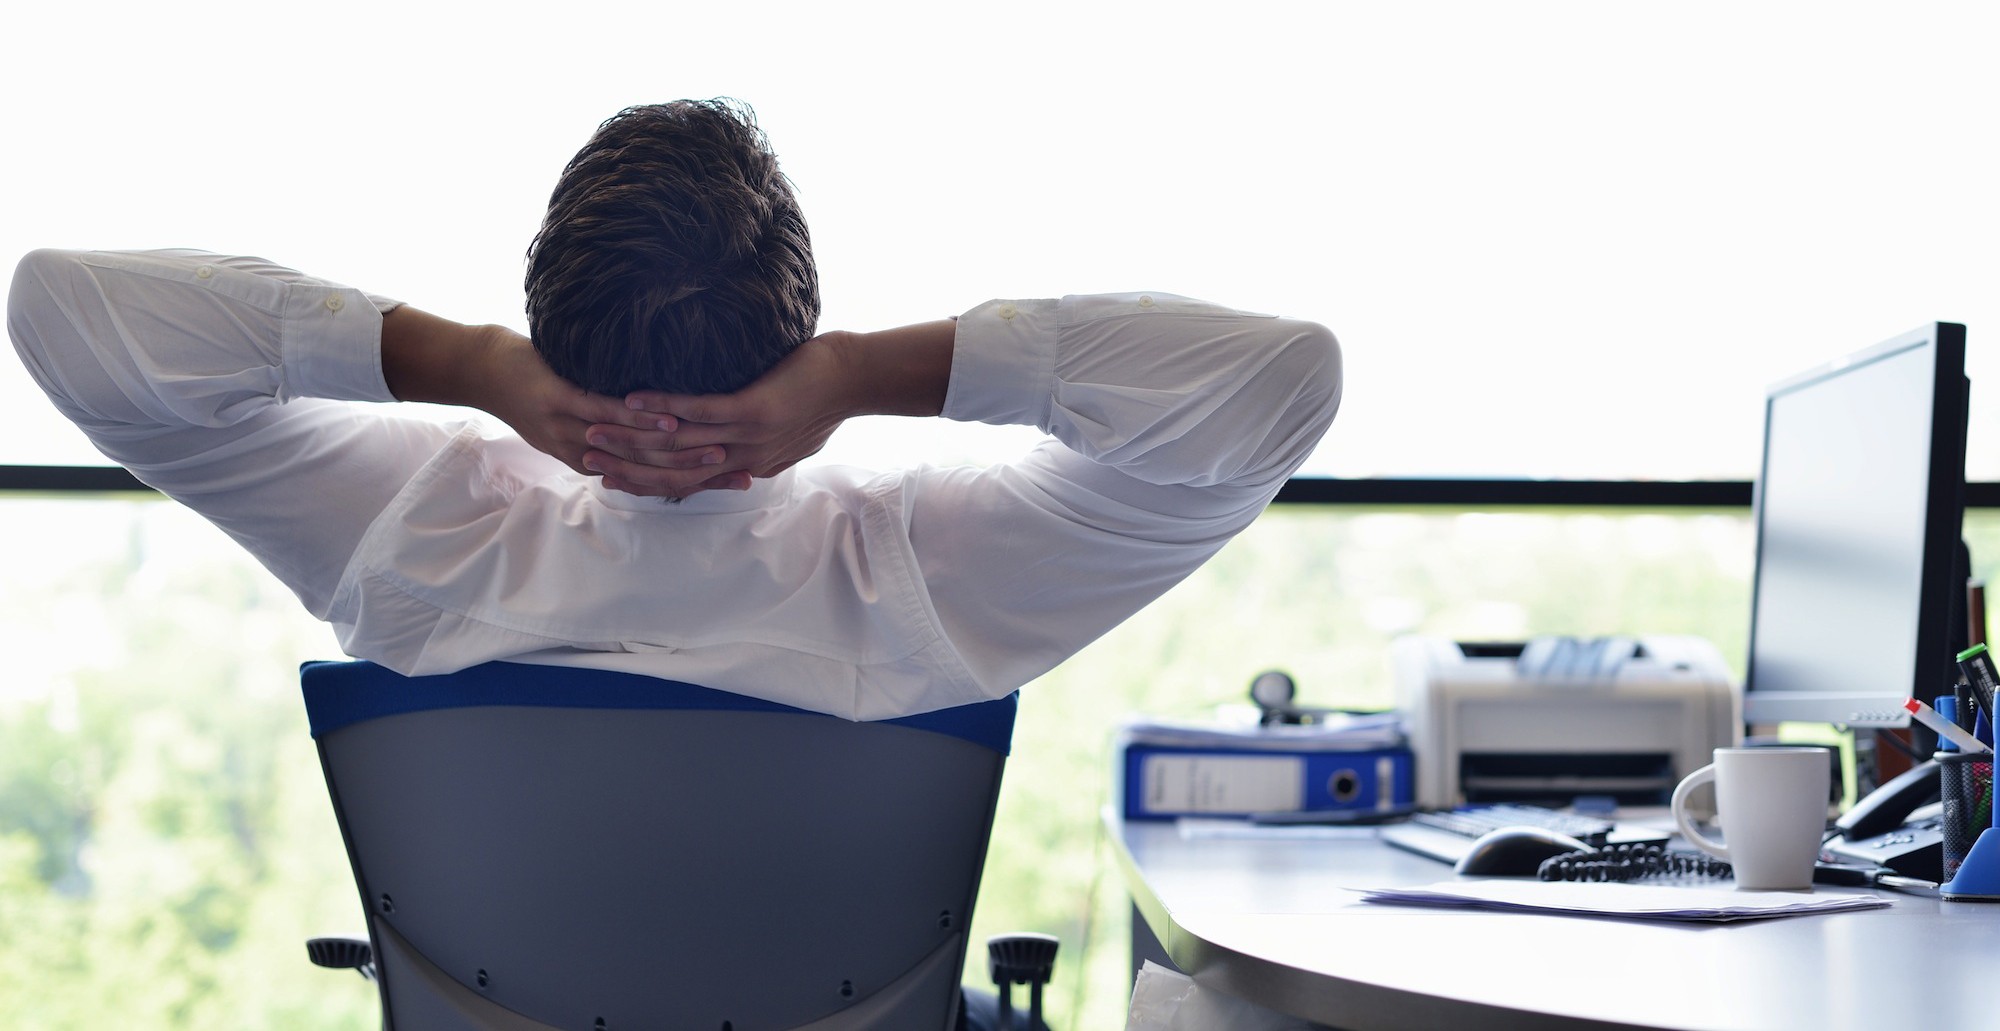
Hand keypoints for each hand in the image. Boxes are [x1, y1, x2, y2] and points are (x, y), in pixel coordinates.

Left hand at [469, 325, 743, 490]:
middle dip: (700, 472)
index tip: (740, 477)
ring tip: (719, 445)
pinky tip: (671, 414)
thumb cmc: (536, 386)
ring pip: (632, 448)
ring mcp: (568, 428)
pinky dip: (641, 418)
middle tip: (742, 467)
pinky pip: (606, 413)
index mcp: (591, 462)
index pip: (653, 480)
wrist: (481, 371)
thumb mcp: (576, 417)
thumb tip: (662, 425)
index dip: (697, 481)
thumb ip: (614, 428)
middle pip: (649, 473)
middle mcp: (583, 454)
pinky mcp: (557, 401)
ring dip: (678, 450)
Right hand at [580, 332, 856, 498]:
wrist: (856, 382)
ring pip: (680, 445)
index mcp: (749, 466)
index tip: (612, 476)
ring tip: (596, 428)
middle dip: (629, 467)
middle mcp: (745, 459)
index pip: (689, 483)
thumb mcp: (786, 430)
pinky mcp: (754, 411)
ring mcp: (749, 437)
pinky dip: (664, 406)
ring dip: (634, 437)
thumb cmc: (822, 397)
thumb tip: (734, 440)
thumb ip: (756, 441)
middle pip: (676, 473)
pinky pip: (701, 411)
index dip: (648, 482)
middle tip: (589, 458)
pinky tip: (634, 398)